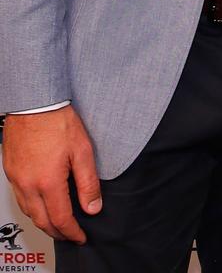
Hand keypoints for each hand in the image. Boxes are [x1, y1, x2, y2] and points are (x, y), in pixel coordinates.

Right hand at [2, 106, 101, 241]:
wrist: (34, 102)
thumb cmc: (57, 120)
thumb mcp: (82, 150)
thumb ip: (88, 182)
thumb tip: (92, 207)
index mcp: (48, 182)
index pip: (61, 218)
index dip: (72, 232)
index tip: (80, 236)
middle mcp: (28, 184)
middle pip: (41, 221)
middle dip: (57, 232)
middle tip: (70, 235)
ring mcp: (16, 178)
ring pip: (28, 212)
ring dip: (43, 222)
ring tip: (57, 223)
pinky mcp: (11, 170)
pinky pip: (20, 198)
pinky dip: (32, 207)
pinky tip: (40, 203)